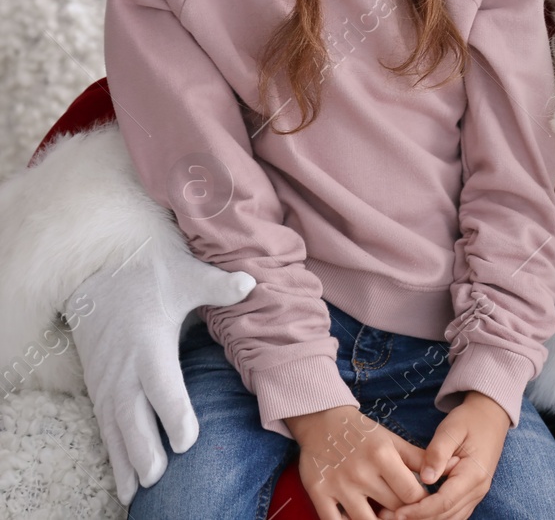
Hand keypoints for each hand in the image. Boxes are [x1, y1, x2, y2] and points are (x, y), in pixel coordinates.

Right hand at [67, 238, 255, 504]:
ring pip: (114, 426)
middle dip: (144, 448)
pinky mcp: (99, 385)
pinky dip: (112, 452)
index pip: (160, 384)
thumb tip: (251, 282)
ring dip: (124, 460)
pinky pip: (104, 425)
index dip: (173, 413)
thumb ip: (217, 285)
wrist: (97, 267)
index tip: (187, 440)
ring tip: (136, 493)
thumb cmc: (150, 273)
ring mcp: (108, 379)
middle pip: (132, 414)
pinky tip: (123, 479)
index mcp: (148, 342)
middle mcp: (124, 367)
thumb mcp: (186, 273)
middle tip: (158, 478)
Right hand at [288, 404, 429, 519]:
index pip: (412, 493)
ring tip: (387, 517)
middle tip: (407, 512)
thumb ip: (419, 458)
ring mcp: (338, 485)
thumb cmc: (364, 434)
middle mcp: (361, 472)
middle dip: (403, 515)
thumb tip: (453, 467)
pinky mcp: (318, 493)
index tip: (423, 504)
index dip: (422, 503)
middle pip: (392, 509)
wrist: (323, 421)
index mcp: (383, 456)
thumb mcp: (393, 441)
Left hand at [381, 391, 509, 519]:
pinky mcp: (471, 495)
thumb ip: (438, 453)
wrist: (490, 417)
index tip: (397, 512)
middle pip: (446, 516)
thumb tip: (425, 478)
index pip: (444, 502)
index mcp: (474, 474)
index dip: (419, 511)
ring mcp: (476, 494)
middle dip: (418, 519)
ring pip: (450, 519)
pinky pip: (453, 514)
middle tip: (389, 516)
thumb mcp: (451, 429)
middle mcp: (478, 489)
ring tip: (397, 516)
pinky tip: (415, 514)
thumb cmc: (468, 420)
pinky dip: (434, 517)